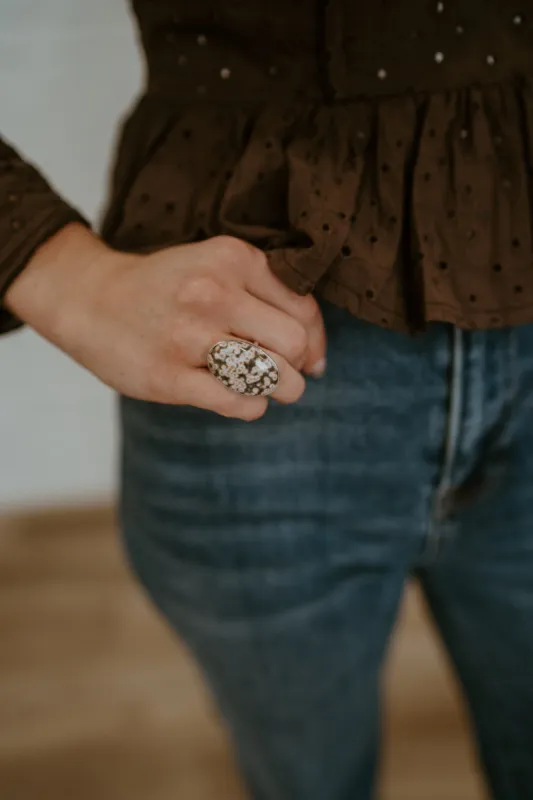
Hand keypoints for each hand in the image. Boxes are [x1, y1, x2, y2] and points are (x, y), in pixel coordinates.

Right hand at [5, 224, 326, 420]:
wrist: (91, 300)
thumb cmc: (166, 288)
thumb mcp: (216, 268)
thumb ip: (270, 298)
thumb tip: (319, 359)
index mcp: (232, 258)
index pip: (304, 310)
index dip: (314, 341)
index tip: (306, 356)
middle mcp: (213, 293)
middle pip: (295, 345)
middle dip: (299, 367)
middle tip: (283, 371)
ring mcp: (189, 337)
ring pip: (273, 377)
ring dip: (280, 390)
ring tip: (263, 386)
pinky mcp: (170, 377)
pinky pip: (239, 403)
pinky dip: (250, 406)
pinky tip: (235, 395)